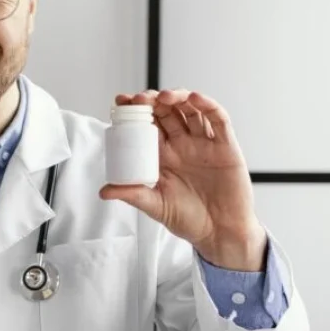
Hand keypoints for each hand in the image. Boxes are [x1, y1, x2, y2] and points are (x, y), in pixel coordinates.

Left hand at [99, 90, 266, 270]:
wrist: (219, 233)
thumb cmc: (188, 219)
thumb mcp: (155, 206)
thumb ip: (132, 195)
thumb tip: (103, 191)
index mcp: (163, 155)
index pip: (147, 125)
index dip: (135, 111)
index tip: (120, 102)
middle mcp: (182, 145)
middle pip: (167, 112)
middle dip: (153, 101)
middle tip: (140, 98)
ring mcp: (204, 144)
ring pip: (191, 110)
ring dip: (178, 97)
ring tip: (164, 97)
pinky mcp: (225, 147)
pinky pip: (218, 120)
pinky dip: (208, 106)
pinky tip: (195, 99)